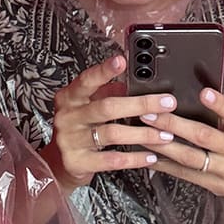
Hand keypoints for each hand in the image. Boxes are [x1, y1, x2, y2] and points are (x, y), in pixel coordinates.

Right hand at [48, 54, 177, 189]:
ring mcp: (71, 140)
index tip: (121, 61)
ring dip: (142, 134)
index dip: (104, 71)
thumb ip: (106, 93)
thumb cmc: (77, 129)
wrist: (58, 163)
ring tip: (164, 135)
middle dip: (140, 105)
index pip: (87, 80)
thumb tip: (132, 82)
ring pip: (112, 134)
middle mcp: (68, 117)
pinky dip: (134, 158)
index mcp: (69, 98)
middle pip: (106, 107)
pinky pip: (112, 159)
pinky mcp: (78, 161)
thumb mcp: (86, 107)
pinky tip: (150, 156)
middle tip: (166, 103)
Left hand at [139, 88, 223, 207]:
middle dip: (173, 124)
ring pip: (190, 157)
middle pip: (203, 136)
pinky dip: (166, 164)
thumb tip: (198, 90)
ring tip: (145, 133)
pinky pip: (186, 174)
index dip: (220, 104)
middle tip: (151, 113)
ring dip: (163, 145)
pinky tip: (151, 156)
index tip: (204, 93)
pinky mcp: (215, 185)